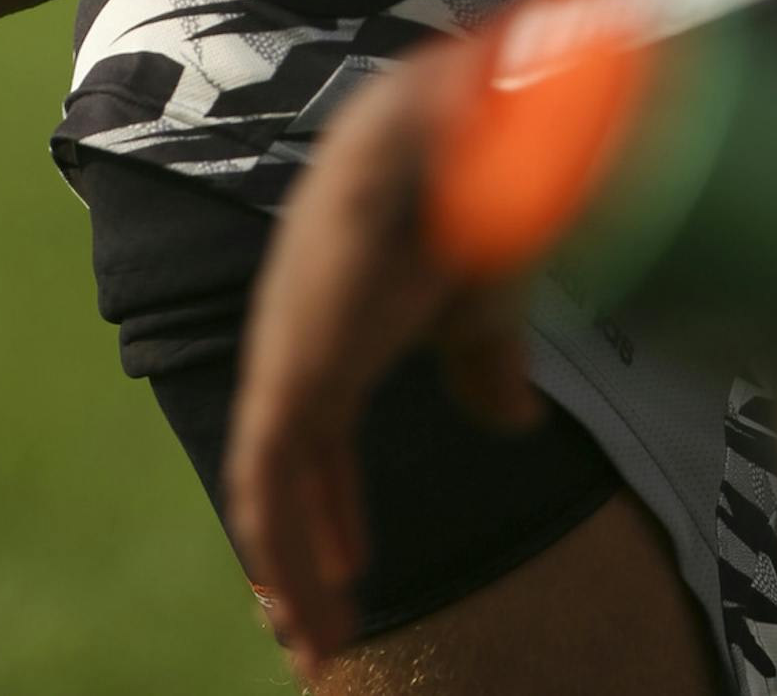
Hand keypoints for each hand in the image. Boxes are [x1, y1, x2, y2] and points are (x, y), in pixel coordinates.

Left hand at [223, 40, 539, 675]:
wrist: (438, 132)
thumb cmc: (463, 192)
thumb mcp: (479, 292)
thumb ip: (481, 356)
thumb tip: (507, 420)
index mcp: (335, 320)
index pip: (310, 427)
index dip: (323, 498)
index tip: (343, 564)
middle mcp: (298, 341)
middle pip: (281, 467)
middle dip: (298, 550)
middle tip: (318, 633)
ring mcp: (288, 358)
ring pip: (268, 490)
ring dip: (290, 569)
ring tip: (315, 645)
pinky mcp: (294, 374)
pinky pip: (269, 483)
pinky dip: (282, 549)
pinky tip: (306, 609)